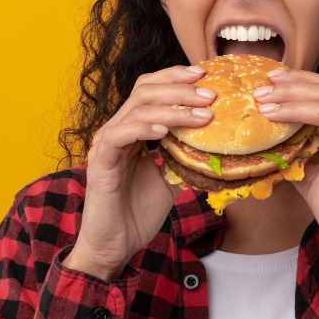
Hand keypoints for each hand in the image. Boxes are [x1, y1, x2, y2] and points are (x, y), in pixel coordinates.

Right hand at [66, 65, 217, 278]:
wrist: (116, 245)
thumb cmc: (139, 212)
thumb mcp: (171, 178)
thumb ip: (184, 156)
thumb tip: (218, 144)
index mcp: (132, 129)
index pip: (151, 89)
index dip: (176, 77)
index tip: (205, 73)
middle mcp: (117, 130)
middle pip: (145, 91)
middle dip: (180, 87)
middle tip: (210, 93)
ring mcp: (106, 144)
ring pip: (137, 110)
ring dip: (173, 108)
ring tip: (202, 114)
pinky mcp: (100, 163)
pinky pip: (120, 135)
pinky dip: (144, 128)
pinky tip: (166, 130)